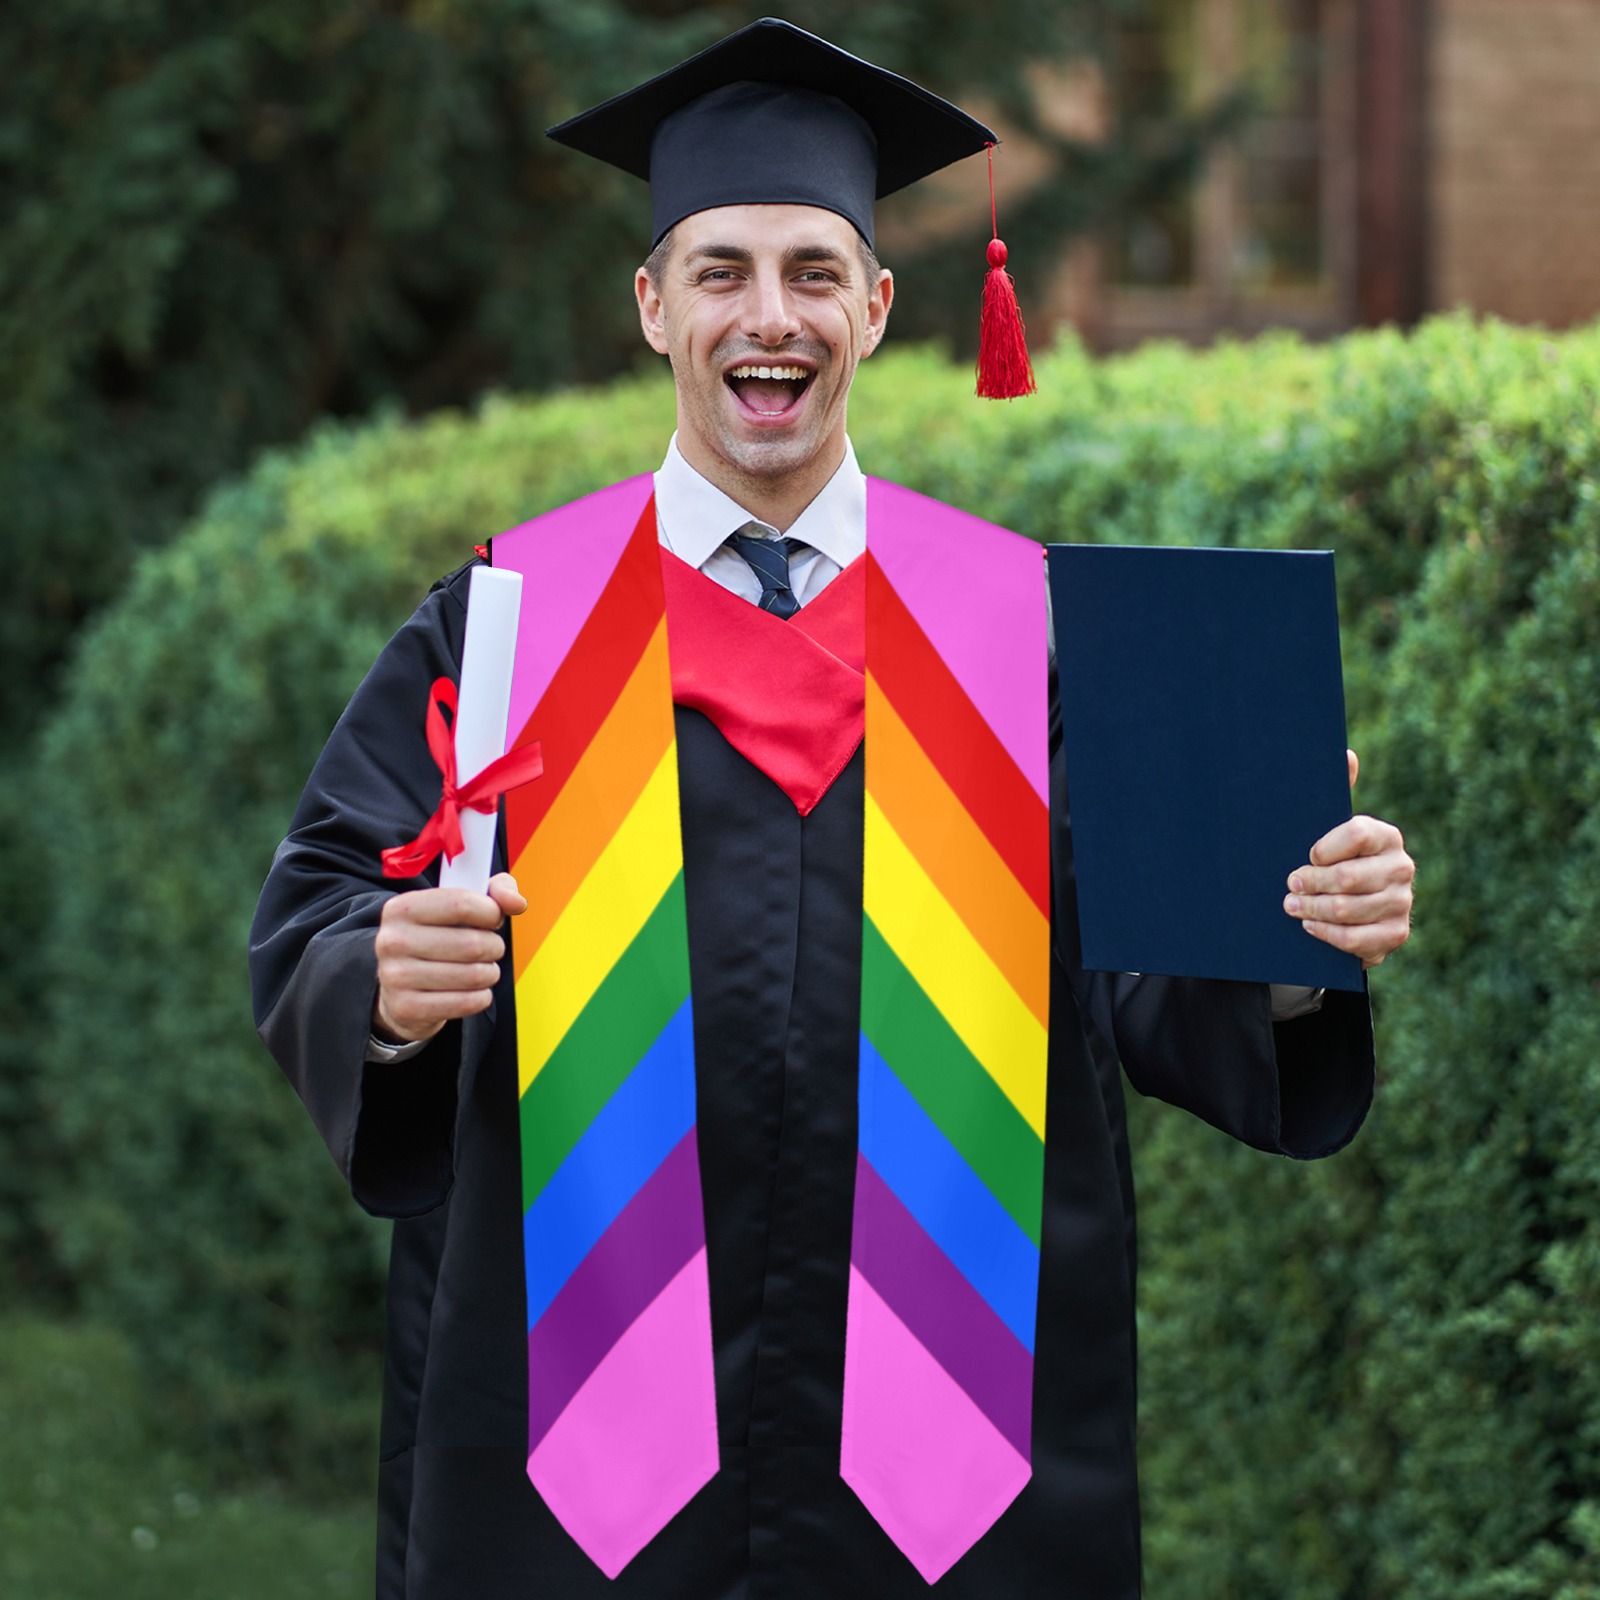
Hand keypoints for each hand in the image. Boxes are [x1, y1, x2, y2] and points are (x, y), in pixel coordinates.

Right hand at [372, 872, 527, 1043]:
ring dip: (490, 973)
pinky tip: (472, 991)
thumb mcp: (460, 905)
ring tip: (481, 969)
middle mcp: (392, 941)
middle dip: (494, 946)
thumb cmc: (438, 939)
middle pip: (472, 944)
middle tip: (490, 948)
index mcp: (402, 908)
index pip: (461, 904)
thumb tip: (517, 902)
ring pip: (473, 975)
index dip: (491, 912)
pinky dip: (481, 997)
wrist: (400, 989)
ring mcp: (395, 977)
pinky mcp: (407, 1008)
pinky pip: (467, 1002)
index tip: (493, 918)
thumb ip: (495, 892)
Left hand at [1283, 750, 1413, 967]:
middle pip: (1348, 877)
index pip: (1356, 833)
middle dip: (1310, 883)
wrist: (1350, 908)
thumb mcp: (1329, 828)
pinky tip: (1310, 926)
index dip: (1324, 847)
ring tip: (1291, 906)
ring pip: (1347, 909)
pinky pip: (1356, 939)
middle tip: (1289, 885)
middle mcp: (1401, 867)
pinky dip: (1327, 933)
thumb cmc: (1333, 860)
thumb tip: (1347, 754)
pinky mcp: (1395, 934)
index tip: (1306, 855)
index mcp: (1386, 836)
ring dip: (1312, 909)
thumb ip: (1336, 792)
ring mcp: (1401, 903)